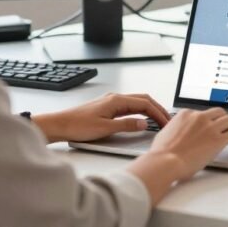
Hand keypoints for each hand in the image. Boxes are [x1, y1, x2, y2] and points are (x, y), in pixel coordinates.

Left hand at [32, 92, 170, 142]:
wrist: (59, 125)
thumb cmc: (77, 126)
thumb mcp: (105, 128)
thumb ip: (127, 125)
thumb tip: (144, 124)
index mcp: (117, 100)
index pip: (145, 104)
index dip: (158, 113)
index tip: (166, 123)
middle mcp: (115, 98)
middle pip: (143, 99)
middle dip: (158, 109)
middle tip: (167, 120)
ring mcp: (111, 102)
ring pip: (137, 102)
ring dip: (149, 109)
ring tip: (158, 119)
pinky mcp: (107, 107)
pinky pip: (129, 106)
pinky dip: (140, 111)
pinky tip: (141, 118)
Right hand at [148, 108, 227, 181]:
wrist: (164, 162)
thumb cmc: (161, 153)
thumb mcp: (165, 133)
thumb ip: (175, 129)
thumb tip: (178, 134)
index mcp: (186, 114)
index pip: (203, 114)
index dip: (210, 122)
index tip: (212, 128)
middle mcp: (199, 117)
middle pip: (219, 113)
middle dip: (224, 120)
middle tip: (227, 129)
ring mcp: (209, 127)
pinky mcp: (217, 140)